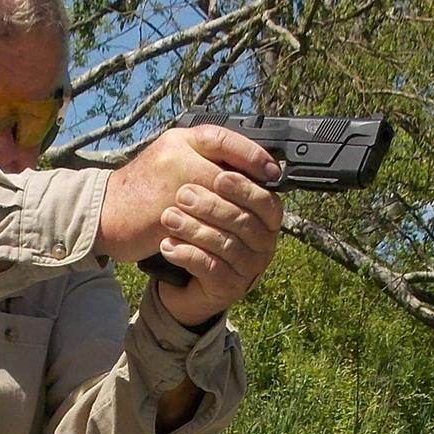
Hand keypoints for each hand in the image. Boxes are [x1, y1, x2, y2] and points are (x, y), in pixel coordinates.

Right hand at [95, 123, 280, 263]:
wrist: (103, 210)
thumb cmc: (142, 188)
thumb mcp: (171, 160)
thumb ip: (203, 158)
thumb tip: (249, 168)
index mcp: (179, 140)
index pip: (224, 139)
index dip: (253, 155)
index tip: (272, 171)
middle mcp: (174, 157)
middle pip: (228, 175)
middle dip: (250, 192)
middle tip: (267, 204)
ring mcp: (169, 187)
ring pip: (219, 203)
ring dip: (238, 216)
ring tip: (251, 225)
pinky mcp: (165, 216)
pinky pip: (203, 226)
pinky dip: (219, 234)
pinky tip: (229, 238)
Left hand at [154, 169, 282, 325]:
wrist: (179, 276)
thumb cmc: (197, 231)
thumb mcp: (206, 198)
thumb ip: (217, 174)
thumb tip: (219, 144)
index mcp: (265, 218)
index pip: (266, 200)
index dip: (245, 189)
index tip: (218, 177)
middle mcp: (263, 243)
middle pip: (245, 222)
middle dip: (212, 206)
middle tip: (182, 195)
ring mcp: (248, 268)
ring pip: (227, 245)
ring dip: (195, 229)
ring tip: (168, 218)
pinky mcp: (229, 288)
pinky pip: (212, 269)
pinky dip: (187, 254)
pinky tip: (167, 245)